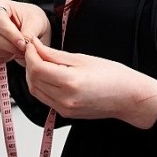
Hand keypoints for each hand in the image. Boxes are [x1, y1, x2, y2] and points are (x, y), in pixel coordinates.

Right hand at [0, 0, 50, 66]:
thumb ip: (29, 32)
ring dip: (7, 54)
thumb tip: (23, 43)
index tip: (23, 43)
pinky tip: (10, 53)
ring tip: (18, 50)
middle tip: (23, 49)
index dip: (10, 34)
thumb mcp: (36, 21)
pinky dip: (1, 59)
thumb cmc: (31, 19)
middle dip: (10, 46)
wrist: (28, 26)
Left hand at [22, 37, 156, 128]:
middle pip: (32, 80)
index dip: (30, 53)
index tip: (31, 43)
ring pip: (35, 90)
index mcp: (70, 82)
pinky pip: (44, 98)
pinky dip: (41, 84)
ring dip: (33, 74)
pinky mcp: (65, 113)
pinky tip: (48, 73)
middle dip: (29, 63)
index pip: (36, 67)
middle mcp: (64, 99)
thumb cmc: (112, 74)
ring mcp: (64, 109)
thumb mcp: (82, 58)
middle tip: (34, 49)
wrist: (128, 97)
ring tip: (40, 60)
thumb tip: (35, 46)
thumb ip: (55, 54)